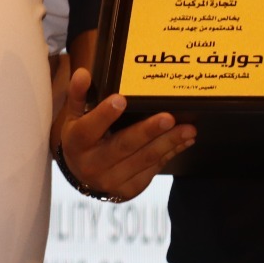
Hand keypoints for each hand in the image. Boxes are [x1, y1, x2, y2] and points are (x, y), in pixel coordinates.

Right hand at [56, 66, 195, 201]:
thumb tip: (83, 73)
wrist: (81, 176)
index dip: (105, 114)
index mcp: (77, 142)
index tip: (121, 99)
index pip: (90, 128)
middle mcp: (93, 163)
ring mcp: (111, 180)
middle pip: (124, 145)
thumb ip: (79, 95)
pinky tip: (183, 142)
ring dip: (168, 143)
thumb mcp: (75, 117)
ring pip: (144, 159)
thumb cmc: (81, 139)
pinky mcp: (129, 190)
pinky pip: (152, 170)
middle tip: (169, 118)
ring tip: (188, 130)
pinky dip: (169, 154)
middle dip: (148, 132)